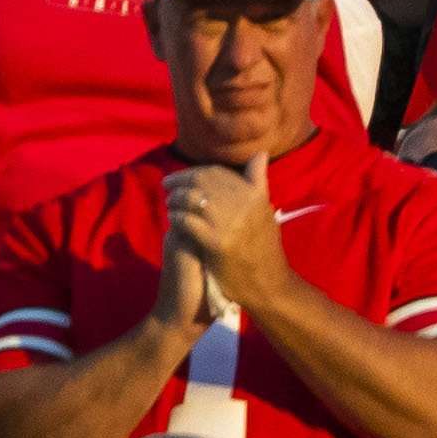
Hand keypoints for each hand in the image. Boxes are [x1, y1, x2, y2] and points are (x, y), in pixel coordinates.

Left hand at [162, 158, 287, 313]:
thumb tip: (259, 153)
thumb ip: (256, 182)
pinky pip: (186, 221)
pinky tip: (172, 221)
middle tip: (167, 185)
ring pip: (190, 198)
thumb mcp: (264, 210)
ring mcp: (229, 223)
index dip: (194, 172)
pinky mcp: (216, 242)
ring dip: (175, 200)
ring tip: (169, 204)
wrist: (268, 284)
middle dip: (179, 181)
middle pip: (200, 181)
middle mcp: (243, 204)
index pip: (216, 172)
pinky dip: (175, 218)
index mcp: (254, 194)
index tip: (183, 177)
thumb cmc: (263, 246)